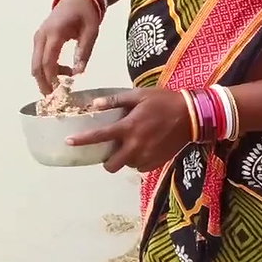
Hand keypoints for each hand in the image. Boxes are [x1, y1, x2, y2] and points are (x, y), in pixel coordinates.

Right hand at [31, 0, 101, 93]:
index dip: (51, 80)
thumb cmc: (86, 13)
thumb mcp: (91, 31)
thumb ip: (84, 51)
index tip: (59, 94)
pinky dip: (47, 69)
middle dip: (44, 84)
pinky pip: (39, 58)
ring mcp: (38, 38)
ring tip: (64, 84)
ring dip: (46, 77)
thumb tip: (79, 73)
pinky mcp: (39, 39)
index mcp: (55, 33)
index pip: (48, 62)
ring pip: (36, 64)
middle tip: (55, 98)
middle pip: (37, 66)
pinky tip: (62, 73)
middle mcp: (42, 36)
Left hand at [67, 89, 191, 173]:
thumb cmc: (164, 101)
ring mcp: (146, 156)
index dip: (82, 140)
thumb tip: (95, 104)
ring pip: (126, 166)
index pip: (100, 136)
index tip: (68, 142)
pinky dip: (138, 160)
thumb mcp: (139, 95)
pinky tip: (144, 148)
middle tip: (111, 149)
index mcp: (128, 127)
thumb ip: (116, 100)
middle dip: (106, 160)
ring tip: (131, 145)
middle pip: (111, 165)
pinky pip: (140, 167)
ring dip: (124, 159)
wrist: (192, 116)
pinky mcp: (157, 163)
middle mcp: (135, 146)